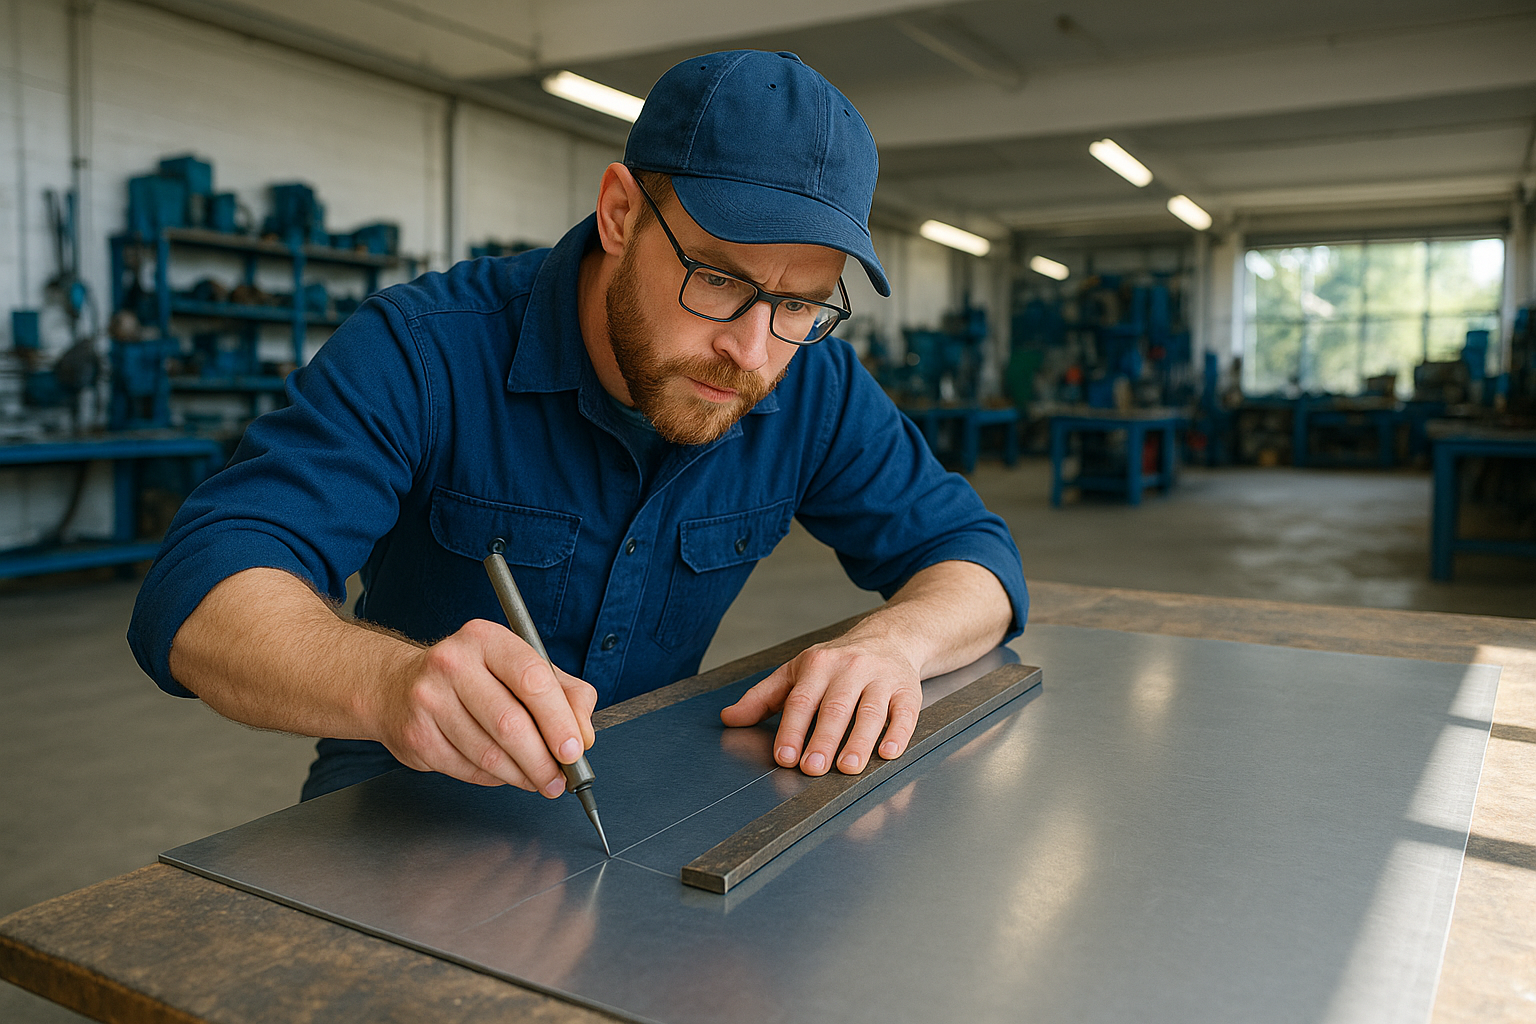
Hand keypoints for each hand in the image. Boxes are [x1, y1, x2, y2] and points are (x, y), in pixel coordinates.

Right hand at [374, 619, 596, 795]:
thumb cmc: (472, 676)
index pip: (532, 679)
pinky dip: (494, 778)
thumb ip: (564, 693)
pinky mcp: (416, 735)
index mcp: (486, 639)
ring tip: (537, 779)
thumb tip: (583, 734)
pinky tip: (503, 772)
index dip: (559, 720)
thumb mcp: (521, 667)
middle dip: (543, 760)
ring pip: (489, 754)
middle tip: (560, 778)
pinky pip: (467, 769)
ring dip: (521, 775)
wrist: (398, 686)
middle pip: (510, 723)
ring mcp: (429, 699)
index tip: (575, 748)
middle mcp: (453, 663)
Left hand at [719, 634, 921, 775]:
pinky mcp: (907, 690)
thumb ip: (763, 697)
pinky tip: (887, 752)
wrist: (890, 638)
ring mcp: (882, 678)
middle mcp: (850, 668)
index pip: (802, 700)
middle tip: (812, 769)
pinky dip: (898, 734)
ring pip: (870, 712)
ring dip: (859, 742)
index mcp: (818, 664)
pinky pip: (904, 713)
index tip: (785, 756)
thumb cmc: (837, 662)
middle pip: (836, 708)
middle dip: (823, 740)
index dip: (792, 729)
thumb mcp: (796, 672)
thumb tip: (730, 718)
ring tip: (848, 768)